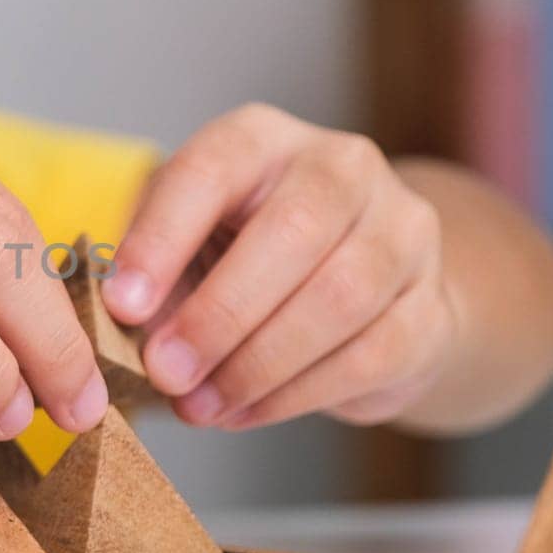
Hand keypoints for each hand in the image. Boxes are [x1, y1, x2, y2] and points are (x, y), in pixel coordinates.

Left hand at [101, 103, 458, 429]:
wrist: (363, 292)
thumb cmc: (244, 258)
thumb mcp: (186, 246)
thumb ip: (153, 276)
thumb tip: (124, 327)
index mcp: (262, 140)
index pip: (212, 169)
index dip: (163, 238)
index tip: (123, 305)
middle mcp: (342, 168)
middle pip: (293, 232)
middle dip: (219, 314)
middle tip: (165, 372)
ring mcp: (402, 231)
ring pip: (340, 297)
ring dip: (256, 364)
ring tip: (198, 405)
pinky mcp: (429, 305)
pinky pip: (369, 355)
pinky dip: (295, 394)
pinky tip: (244, 412)